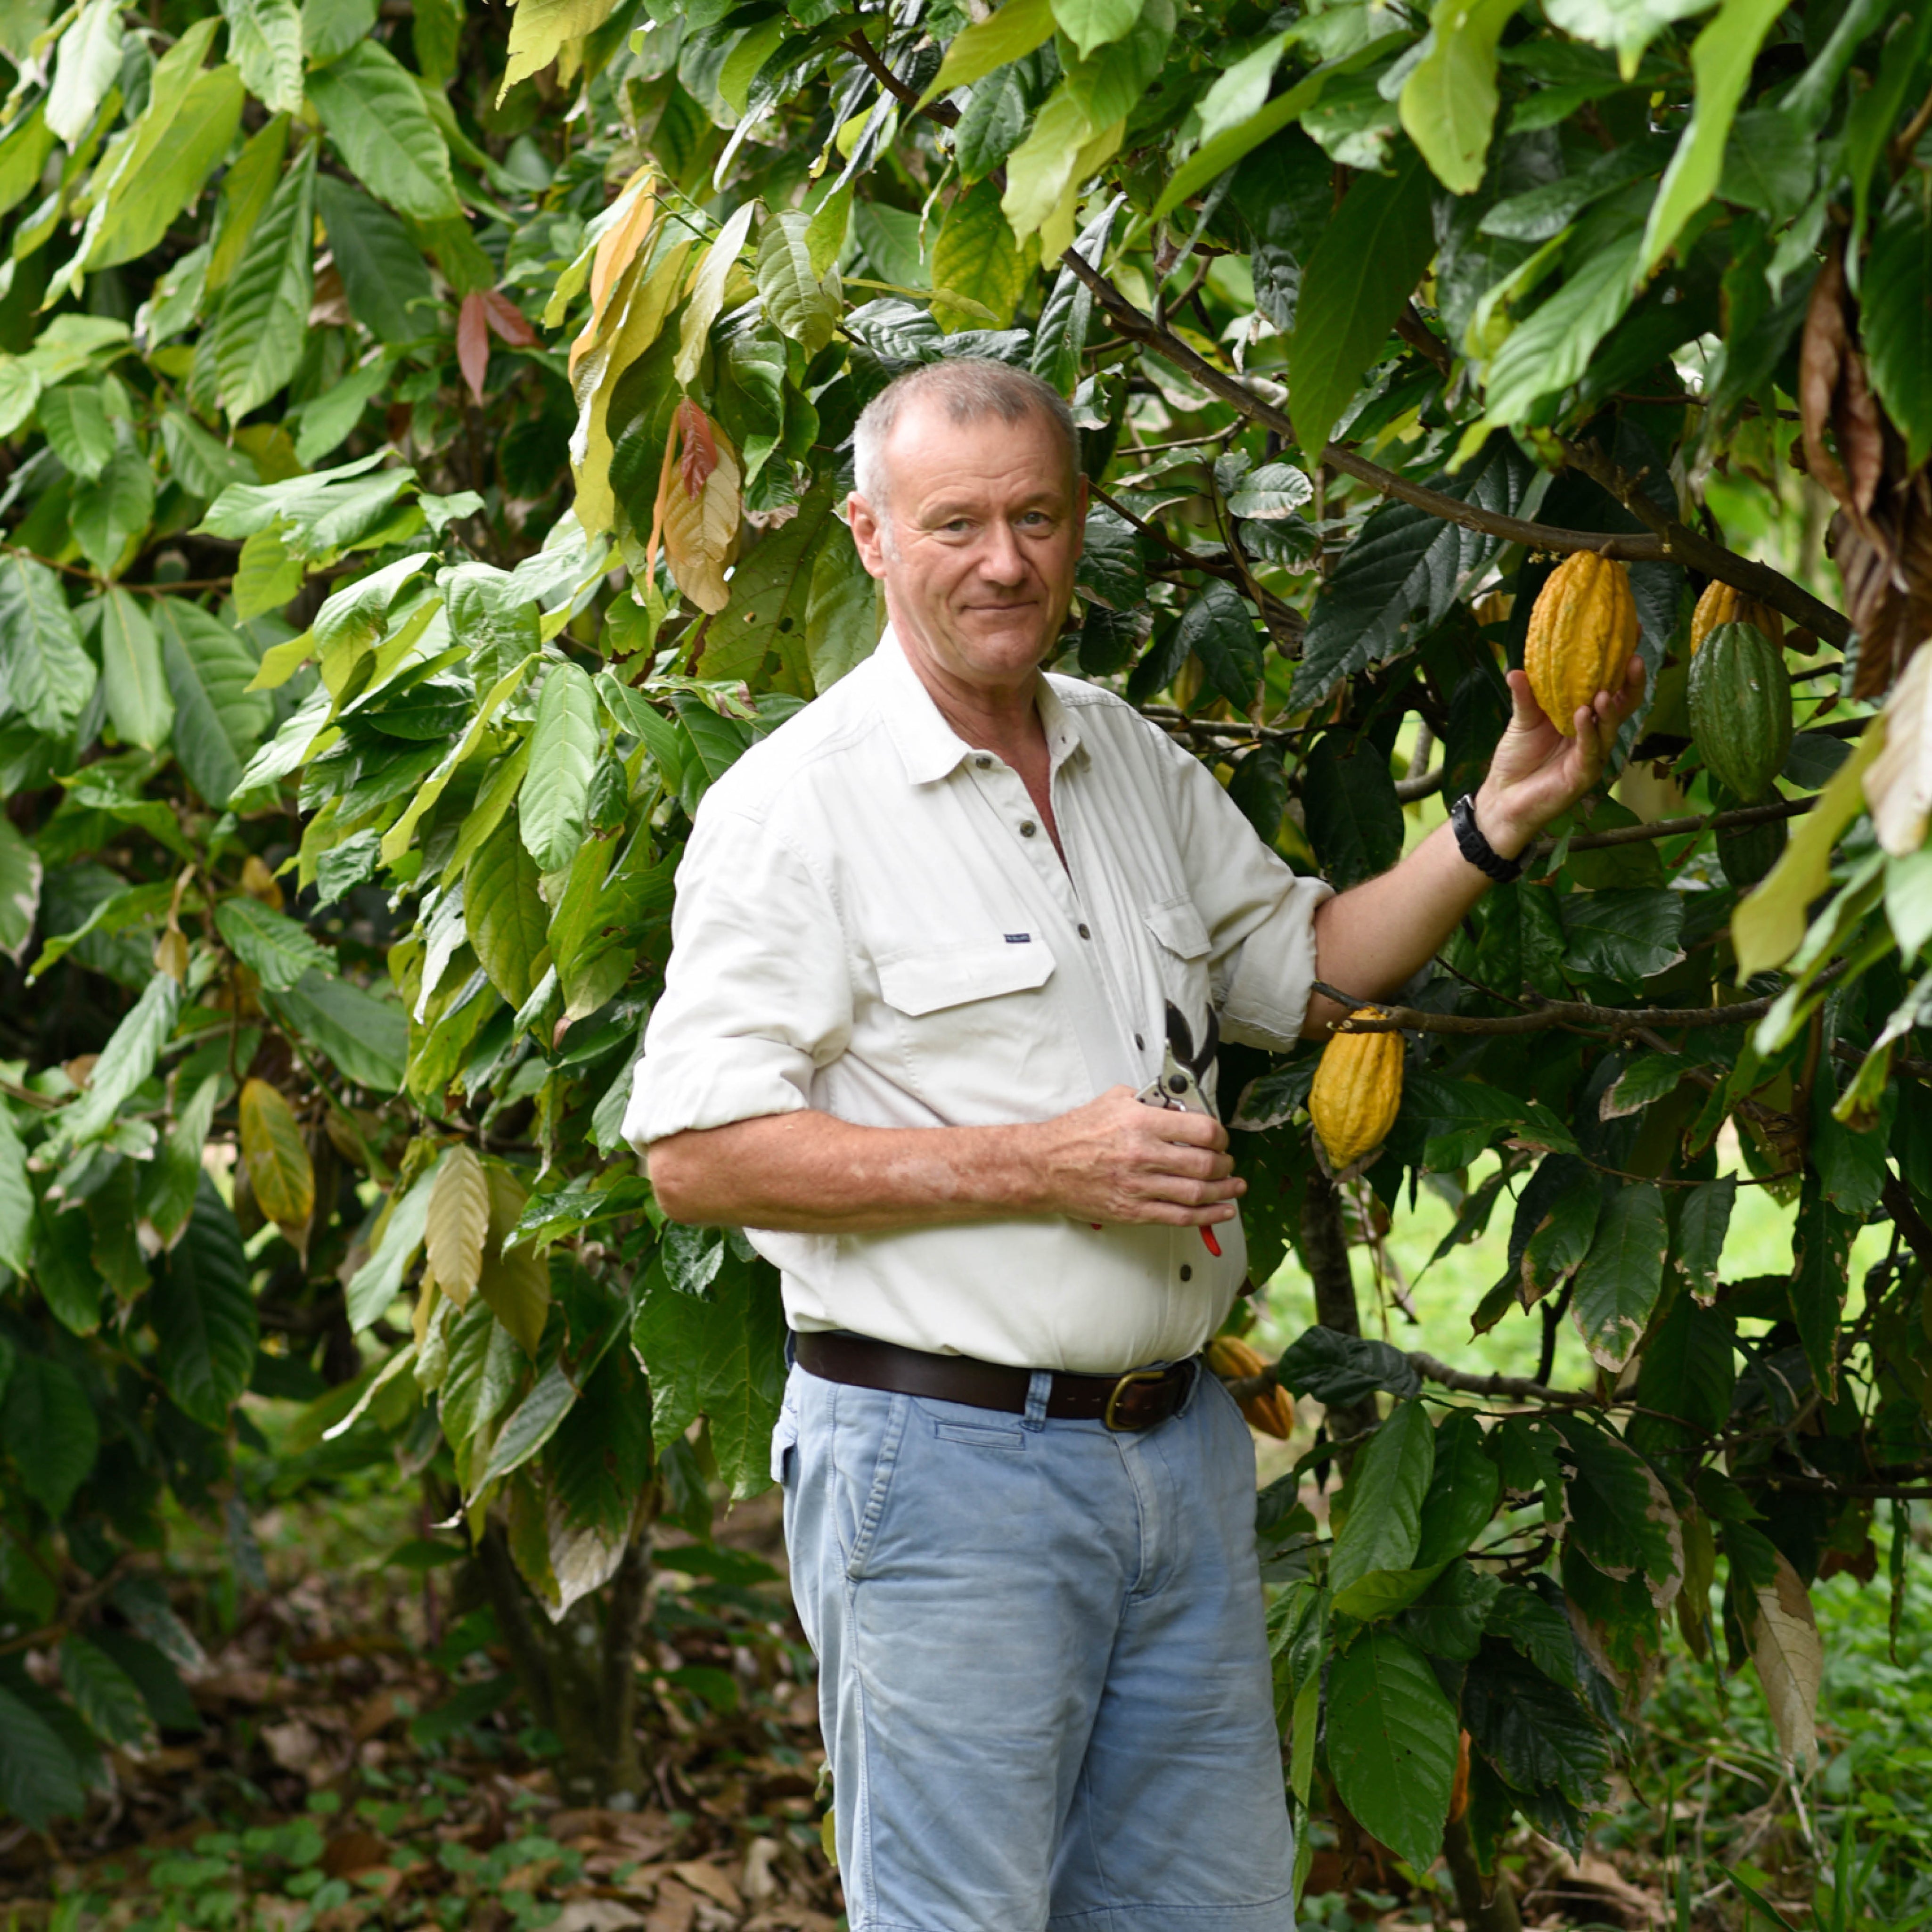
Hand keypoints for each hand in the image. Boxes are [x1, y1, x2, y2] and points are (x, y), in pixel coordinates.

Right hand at [1027, 1086, 1243, 1226]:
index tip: (1220, 1137)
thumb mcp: (1112, 1101)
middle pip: (1205, 1164)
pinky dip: (1208, 1216)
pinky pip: (1180, 1216)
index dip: (1220, 1135)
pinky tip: (1222, 1211)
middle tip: (1227, 1161)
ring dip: (1224, 1190)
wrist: (1043, 1166)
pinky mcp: (1133, 1211)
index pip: (1201, 1130)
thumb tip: (1176, 1105)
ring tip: (1234, 1185)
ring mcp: (1138, 1187)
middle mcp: (1143, 1155)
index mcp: (1140, 1123)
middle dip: (1225, 1163)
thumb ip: (1147, 1101)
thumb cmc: (1074, 1134)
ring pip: (1198, 1193)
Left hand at [1474, 656, 1647, 856]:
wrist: (1502, 799)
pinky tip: (1583, 716)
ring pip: (1610, 728)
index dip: (1621, 666)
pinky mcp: (1583, 775)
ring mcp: (1592, 755)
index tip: (1630, 636)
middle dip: (1631, 683)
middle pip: (1623, 705)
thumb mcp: (1522, 722)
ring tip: (1602, 691)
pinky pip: (1590, 750)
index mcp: (1583, 717)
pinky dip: (1587, 732)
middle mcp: (1594, 734)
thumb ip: (1525, 697)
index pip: (1609, 687)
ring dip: (1609, 709)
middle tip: (1634, 658)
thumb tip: (1515, 670)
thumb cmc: (1516, 760)